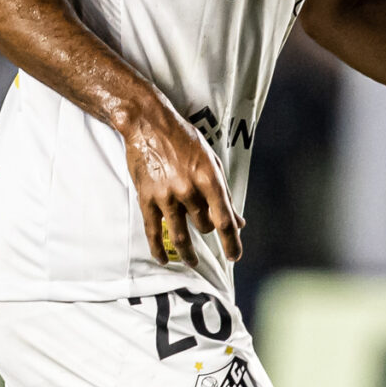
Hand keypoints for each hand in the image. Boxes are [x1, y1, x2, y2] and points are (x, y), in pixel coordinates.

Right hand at [117, 88, 241, 267]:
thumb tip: (239, 221)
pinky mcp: (146, 198)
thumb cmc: (183, 139)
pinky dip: (159, 248)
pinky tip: (163, 259)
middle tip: (204, 224)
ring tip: (191, 262)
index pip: (224, 219)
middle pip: (204, 225)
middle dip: (206, 227)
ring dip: (187, 253)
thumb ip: (224, 193)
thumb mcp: (210, 161)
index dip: (232, 242)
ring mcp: (166, 196)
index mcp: (208, 178)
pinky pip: (153, 232)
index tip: (235, 256)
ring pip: (180, 235)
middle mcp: (188, 190)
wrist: (148, 124)